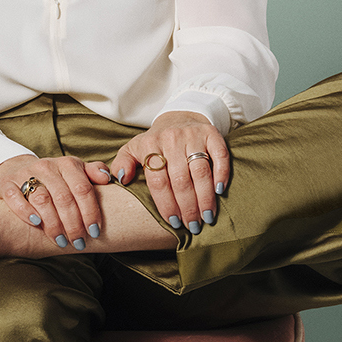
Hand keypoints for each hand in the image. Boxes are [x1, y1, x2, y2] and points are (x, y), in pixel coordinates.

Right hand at [0, 153, 113, 249]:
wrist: (18, 172)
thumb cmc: (55, 179)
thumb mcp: (75, 173)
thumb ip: (93, 173)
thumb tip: (107, 178)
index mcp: (67, 164)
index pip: (83, 188)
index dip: (91, 212)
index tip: (95, 232)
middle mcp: (47, 166)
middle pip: (64, 198)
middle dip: (74, 224)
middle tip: (79, 242)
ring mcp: (26, 174)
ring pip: (42, 200)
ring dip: (54, 224)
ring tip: (61, 241)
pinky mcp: (8, 184)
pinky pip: (16, 198)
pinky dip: (26, 212)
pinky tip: (36, 224)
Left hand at [110, 112, 228, 233]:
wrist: (179, 116)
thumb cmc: (155, 141)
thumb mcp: (134, 148)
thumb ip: (122, 163)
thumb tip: (120, 179)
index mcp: (150, 144)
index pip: (158, 180)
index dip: (166, 204)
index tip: (173, 222)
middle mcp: (171, 138)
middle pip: (180, 179)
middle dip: (187, 207)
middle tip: (193, 226)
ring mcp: (192, 134)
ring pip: (200, 171)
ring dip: (205, 197)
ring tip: (207, 217)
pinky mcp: (211, 133)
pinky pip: (219, 155)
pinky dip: (221, 174)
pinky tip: (219, 191)